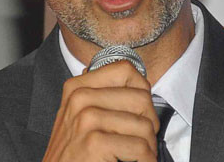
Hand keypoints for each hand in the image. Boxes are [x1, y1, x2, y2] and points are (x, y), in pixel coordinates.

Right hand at [42, 60, 159, 161]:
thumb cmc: (74, 154)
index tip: (140, 110)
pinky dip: (145, 159)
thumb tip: (137, 82)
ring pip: (145, 125)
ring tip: (139, 154)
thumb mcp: (81, 118)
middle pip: (141, 98)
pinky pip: (140, 147)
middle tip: (144, 139)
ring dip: (149, 145)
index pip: (125, 70)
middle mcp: (79, 98)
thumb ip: (103, 97)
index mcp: (77, 87)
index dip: (142, 90)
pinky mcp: (94, 142)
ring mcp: (86, 119)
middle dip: (150, 122)